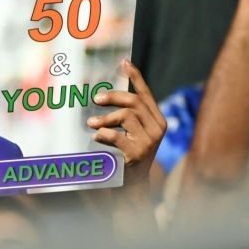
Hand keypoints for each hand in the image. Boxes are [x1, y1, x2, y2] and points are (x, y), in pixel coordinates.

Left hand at [87, 60, 166, 184]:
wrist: (134, 186)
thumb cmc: (129, 155)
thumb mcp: (134, 133)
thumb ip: (128, 115)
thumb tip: (108, 92)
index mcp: (157, 121)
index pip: (146, 94)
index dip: (135, 77)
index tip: (123, 62)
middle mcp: (157, 129)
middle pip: (134, 102)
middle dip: (113, 97)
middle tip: (97, 99)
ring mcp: (148, 142)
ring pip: (126, 116)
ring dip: (104, 118)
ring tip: (91, 123)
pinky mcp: (136, 153)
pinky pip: (116, 136)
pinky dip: (103, 134)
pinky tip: (96, 138)